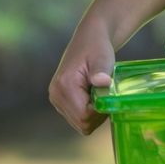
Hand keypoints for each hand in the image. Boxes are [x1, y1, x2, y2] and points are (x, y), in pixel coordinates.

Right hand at [48, 16, 115, 134]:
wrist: (89, 39)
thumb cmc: (97, 47)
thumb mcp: (102, 57)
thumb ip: (101, 71)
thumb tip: (102, 81)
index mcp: (64, 85)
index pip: (84, 117)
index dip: (100, 112)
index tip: (109, 96)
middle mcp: (56, 95)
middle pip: (81, 124)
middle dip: (98, 115)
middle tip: (106, 95)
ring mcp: (56, 99)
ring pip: (80, 124)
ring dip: (94, 114)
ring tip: (99, 93)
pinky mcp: (60, 101)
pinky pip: (78, 118)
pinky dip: (89, 113)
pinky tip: (94, 97)